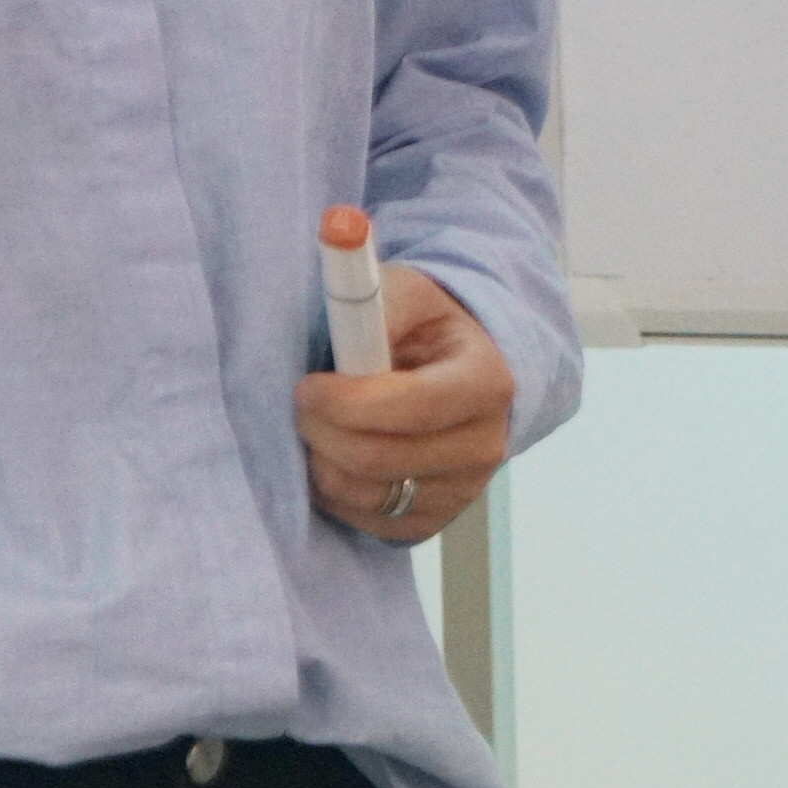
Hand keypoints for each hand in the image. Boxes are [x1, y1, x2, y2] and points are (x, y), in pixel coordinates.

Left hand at [298, 264, 512, 543]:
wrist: (455, 377)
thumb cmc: (425, 329)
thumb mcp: (409, 294)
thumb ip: (373, 292)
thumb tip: (340, 265)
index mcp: (487, 383)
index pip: (412, 408)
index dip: (347, 402)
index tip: (306, 385)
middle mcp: (484, 447)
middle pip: (379, 457)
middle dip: (320, 429)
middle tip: (299, 401)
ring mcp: (459, 493)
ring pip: (361, 492)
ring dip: (320, 457)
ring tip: (318, 422)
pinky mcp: (429, 522)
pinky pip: (360, 518)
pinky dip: (333, 488)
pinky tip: (336, 450)